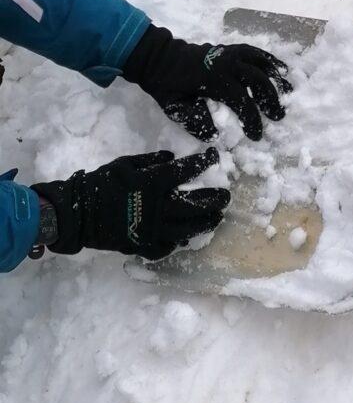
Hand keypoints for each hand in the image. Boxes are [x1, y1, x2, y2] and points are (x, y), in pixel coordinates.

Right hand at [33, 149, 229, 259]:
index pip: (187, 170)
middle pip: (196, 205)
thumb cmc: (101, 184)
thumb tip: (172, 157)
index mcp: (152, 182)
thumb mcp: (125, 164)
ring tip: (217, 217)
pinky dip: (179, 242)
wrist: (77, 213)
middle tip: (226, 196)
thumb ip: (151, 159)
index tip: (214, 156)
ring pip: (188, 229)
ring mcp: (151, 230)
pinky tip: (187, 237)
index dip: (204, 161)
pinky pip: (168, 246)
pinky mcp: (143, 246)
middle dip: (215, 199)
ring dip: (206, 222)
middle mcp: (157, 207)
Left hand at [122, 24, 289, 140]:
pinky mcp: (230, 49)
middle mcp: (226, 64)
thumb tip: (216, 136)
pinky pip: (254, 52)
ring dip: (275, 77)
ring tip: (288, 90)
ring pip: (260, 62)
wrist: (159, 58)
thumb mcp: (174, 108)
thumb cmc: (167, 86)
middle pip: (257, 79)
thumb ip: (195, 122)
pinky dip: (269, 60)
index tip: (256, 135)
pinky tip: (280, 68)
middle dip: (270, 99)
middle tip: (278, 116)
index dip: (252, 119)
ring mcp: (229, 53)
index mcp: (213, 80)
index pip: (241, 100)